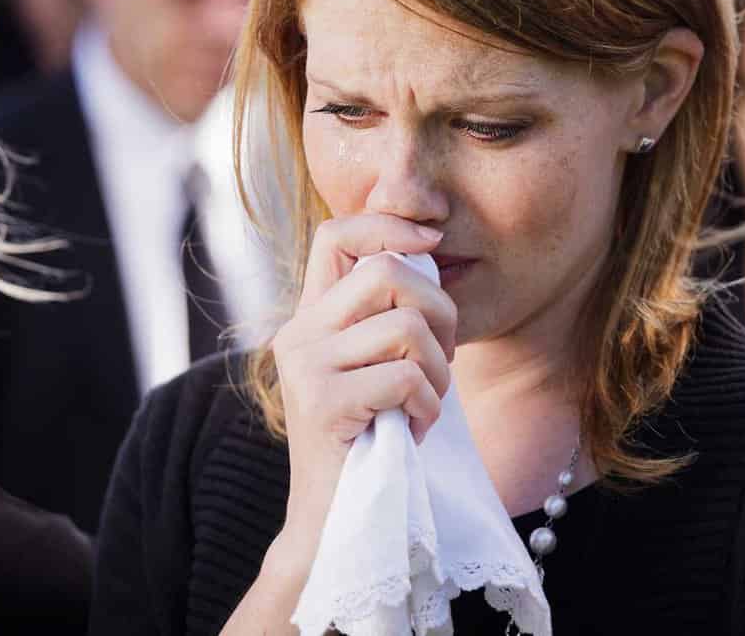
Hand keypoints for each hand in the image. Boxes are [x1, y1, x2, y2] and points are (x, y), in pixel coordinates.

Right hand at [268, 213, 457, 555]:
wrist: (334, 520)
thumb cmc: (372, 439)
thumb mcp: (378, 365)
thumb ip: (391, 314)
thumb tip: (430, 256)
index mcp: (311, 316)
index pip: (336, 234)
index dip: (388, 224)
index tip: (434, 240)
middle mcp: (300, 332)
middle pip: (385, 270)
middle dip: (440, 308)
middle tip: (444, 355)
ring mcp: (306, 366)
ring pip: (407, 326)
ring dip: (439, 370)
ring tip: (426, 403)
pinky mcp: (323, 402)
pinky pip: (407, 377)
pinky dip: (429, 407)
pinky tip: (414, 429)